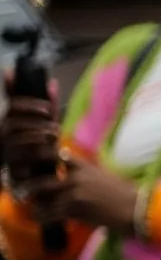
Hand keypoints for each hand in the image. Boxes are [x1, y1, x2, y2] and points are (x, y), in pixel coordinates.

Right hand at [2, 73, 61, 192]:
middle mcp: (2, 136)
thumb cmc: (41, 144)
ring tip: (56, 137)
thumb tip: (52, 83)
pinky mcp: (11, 168)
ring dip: (37, 137)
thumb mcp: (45, 125)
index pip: (12, 106)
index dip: (29, 105)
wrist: (38, 176)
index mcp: (9, 122)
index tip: (48, 109)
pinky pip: (22, 159)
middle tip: (56, 127)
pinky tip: (54, 152)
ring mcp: (5, 152)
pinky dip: (40, 154)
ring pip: (15, 141)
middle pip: (12, 124)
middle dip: (35, 124)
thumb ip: (48, 106)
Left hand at [21, 157, 138, 232]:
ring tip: (32, 207)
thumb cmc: (125, 193)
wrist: (135, 209)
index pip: (56, 156)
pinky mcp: (74, 210)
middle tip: (24, 190)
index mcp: (84, 167)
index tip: (33, 162)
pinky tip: (40, 219)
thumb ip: (88, 170)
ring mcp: (73, 194)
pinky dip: (42, 218)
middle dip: (31, 187)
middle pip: (43, 180)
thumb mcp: (106, 175)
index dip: (42, 157)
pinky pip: (50, 214)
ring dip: (36, 204)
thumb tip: (76, 167)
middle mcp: (75, 178)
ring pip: (43, 199)